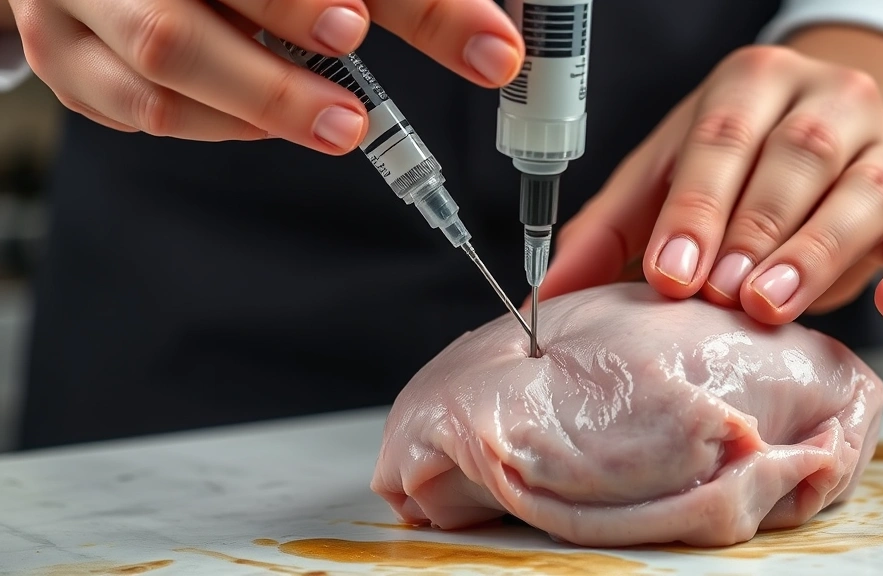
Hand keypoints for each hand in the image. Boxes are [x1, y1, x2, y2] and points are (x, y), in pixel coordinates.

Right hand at [8, 0, 523, 153]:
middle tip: (348, 114)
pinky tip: (261, 121)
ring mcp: (70, 4)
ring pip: (154, 74)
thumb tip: (494, 51)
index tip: (356, 24)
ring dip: (253, 108)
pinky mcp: (65, 57)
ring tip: (333, 124)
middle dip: (269, 73)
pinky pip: (131, 108)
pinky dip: (211, 123)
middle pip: (175, 25)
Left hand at [540, 44, 882, 324]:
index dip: (696, 207)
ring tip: (770, 305)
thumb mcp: (667, 175)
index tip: (670, 273)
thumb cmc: (734, 160)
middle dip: (754, 231)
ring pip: (865, 194)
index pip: (721, 138)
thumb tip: (544, 296)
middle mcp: (829, 102)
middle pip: (796, 160)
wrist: (831, 131)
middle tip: (719, 294)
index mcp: (752, 84)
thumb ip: (609, 230)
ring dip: (817, 254)